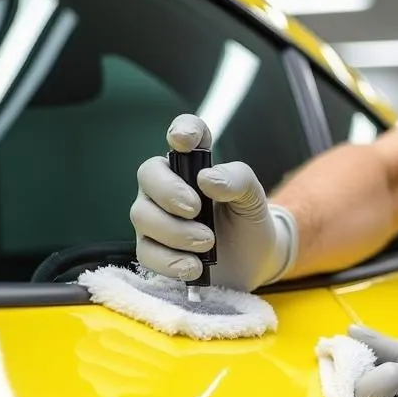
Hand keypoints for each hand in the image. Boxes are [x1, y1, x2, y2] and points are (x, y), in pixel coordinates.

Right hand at [130, 114, 297, 291]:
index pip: (182, 134)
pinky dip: (170, 262)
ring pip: (143, 216)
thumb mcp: (254, 200)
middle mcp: (167, 186)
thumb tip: (207, 179)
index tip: (185, 141)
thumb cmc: (249, 224)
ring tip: (207, 243)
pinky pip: (147, 254)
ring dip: (175, 231)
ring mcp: (156, 219)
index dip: (181, 130)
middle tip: (196, 209)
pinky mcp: (155, 251)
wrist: (255, 264)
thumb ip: (238, 180)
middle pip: (148, 175)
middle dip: (169, 192)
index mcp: (194, 165)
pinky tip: (194, 266)